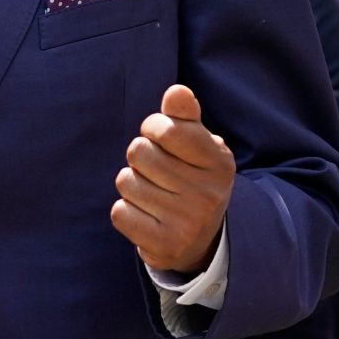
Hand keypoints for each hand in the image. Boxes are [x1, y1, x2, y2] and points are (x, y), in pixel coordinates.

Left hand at [111, 84, 236, 274]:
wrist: (202, 241)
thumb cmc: (193, 178)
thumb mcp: (199, 145)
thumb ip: (185, 117)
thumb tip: (176, 91)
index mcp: (219, 163)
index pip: (167, 127)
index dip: (154, 127)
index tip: (161, 137)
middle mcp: (208, 195)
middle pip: (139, 152)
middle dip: (140, 157)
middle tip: (157, 170)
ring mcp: (187, 224)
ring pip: (126, 182)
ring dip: (132, 184)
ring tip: (153, 194)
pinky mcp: (164, 247)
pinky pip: (119, 212)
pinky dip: (126, 211)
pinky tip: (146, 215)